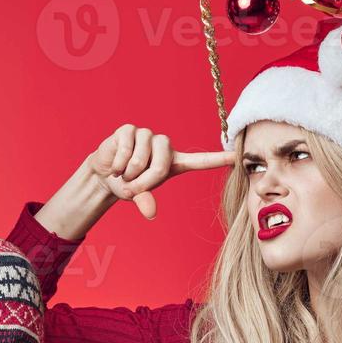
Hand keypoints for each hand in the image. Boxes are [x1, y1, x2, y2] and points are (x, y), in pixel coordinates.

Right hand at [86, 124, 237, 219]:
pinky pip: (127, 149)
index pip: (200, 160)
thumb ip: (146, 201)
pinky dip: (119, 164)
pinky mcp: (130, 129)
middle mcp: (164, 146)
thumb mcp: (139, 196)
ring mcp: (147, 135)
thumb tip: (150, 213)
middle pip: (162, 165)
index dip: (217, 159)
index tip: (236, 156)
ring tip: (125, 173)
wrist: (105, 174)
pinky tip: (117, 165)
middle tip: (133, 185)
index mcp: (174, 162)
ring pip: (142, 158)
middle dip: (144, 181)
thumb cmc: (128, 183)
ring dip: (129, 172)